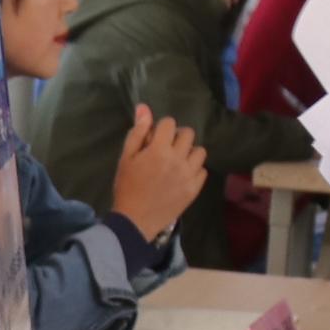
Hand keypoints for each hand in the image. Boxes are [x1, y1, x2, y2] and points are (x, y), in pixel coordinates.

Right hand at [110, 104, 207, 243]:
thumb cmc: (127, 187)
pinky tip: (182, 176)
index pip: (169, 123)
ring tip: (177, 161)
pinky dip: (194, 170)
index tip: (154, 139)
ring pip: (200, 151)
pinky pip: (203, 170)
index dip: (161, 128)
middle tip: (166, 149)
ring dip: (189, 152)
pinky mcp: (194, 189)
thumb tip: (144, 108)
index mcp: (159, 149)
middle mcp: (178, 159)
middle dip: (177, 137)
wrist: (135, 220)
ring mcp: (188, 175)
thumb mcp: (126, 158)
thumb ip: (137, 132)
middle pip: (188, 134)